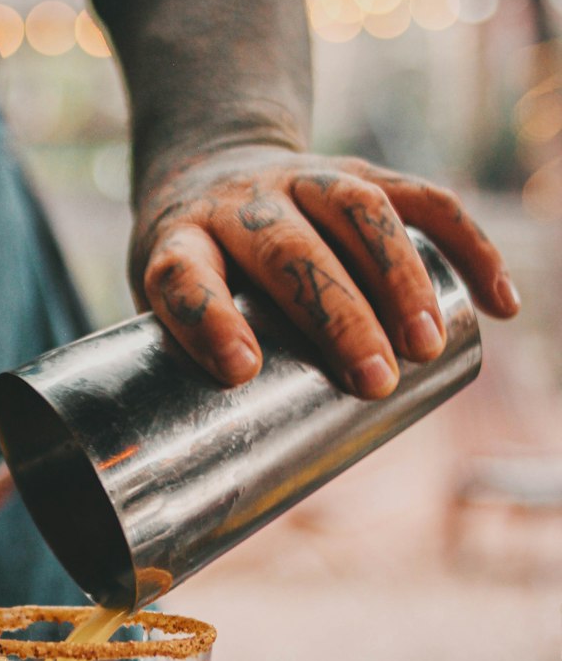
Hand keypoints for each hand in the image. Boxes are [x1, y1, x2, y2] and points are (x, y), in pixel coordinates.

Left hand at [130, 145, 520, 396]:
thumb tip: (219, 493)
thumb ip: (187, 382)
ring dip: (399, 276)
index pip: (185, 272)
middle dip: (337, 314)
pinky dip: (470, 247)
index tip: (242, 369)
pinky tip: (498, 302)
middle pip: (288, 249)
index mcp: (180, 240)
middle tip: (374, 380)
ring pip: (357, 211)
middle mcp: (242, 203)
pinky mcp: (358, 172)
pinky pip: (422, 199)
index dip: (208, 316)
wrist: (208, 167)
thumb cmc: (192, 271)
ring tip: (426, 346)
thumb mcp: (161, 311)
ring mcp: (302, 179)